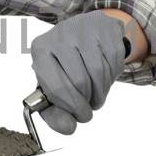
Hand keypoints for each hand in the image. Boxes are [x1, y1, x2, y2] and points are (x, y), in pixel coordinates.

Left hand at [30, 11, 129, 134]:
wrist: (84, 31)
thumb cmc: (64, 64)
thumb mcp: (52, 85)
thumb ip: (55, 113)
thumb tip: (68, 128)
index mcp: (41, 50)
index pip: (56, 87)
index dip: (71, 107)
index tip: (80, 117)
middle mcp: (60, 35)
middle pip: (80, 82)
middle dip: (88, 101)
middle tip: (90, 107)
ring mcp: (85, 28)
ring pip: (99, 73)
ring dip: (101, 93)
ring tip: (97, 94)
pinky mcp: (106, 28)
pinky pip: (114, 62)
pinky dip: (112, 77)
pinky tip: (104, 76)